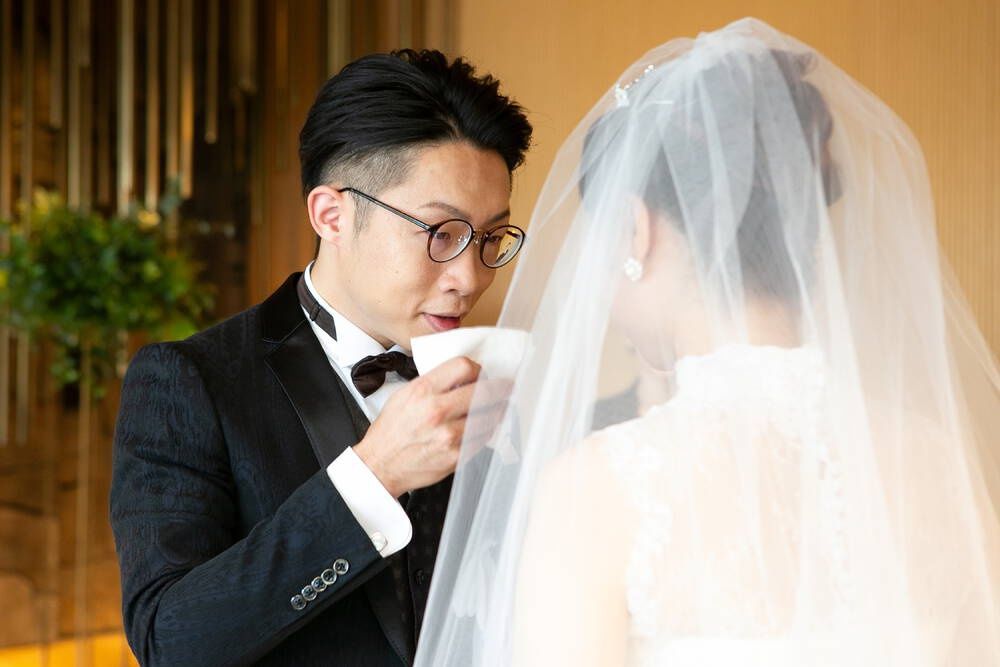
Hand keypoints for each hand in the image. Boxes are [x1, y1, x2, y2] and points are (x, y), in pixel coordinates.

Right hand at [353, 357, 511, 496]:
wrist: (380, 465)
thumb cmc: (391, 431)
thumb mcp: (404, 395)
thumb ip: (433, 383)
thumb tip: (461, 376)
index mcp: (423, 391)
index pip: (463, 367)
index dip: (478, 368)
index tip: (482, 374)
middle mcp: (437, 411)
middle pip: (483, 390)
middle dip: (500, 387)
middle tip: (506, 387)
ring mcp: (448, 435)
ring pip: (489, 415)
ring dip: (498, 410)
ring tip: (499, 407)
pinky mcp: (456, 456)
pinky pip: (483, 438)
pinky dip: (487, 431)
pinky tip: (485, 427)